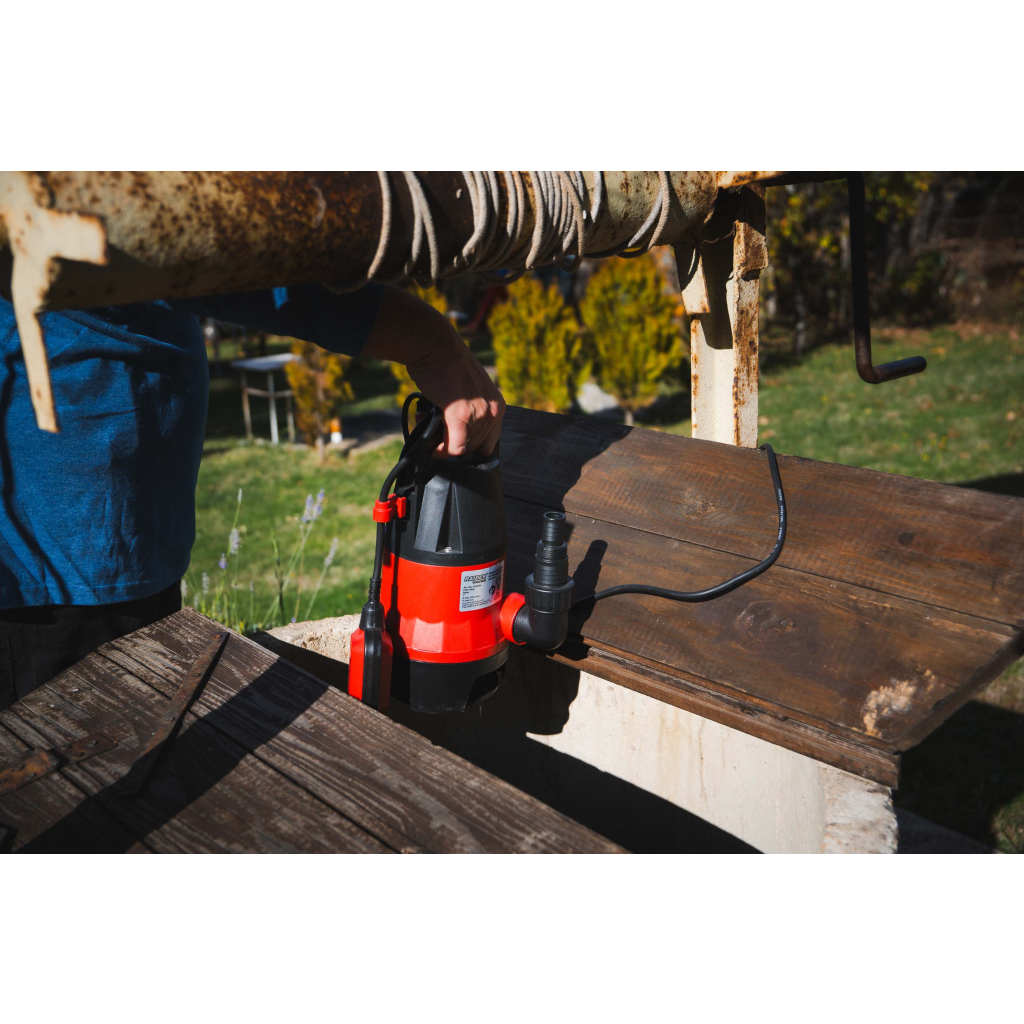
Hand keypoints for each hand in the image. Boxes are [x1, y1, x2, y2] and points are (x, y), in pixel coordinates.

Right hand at [406, 332, 503, 457]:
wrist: (434, 345)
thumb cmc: (445, 365)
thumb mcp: (468, 390)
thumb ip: (470, 412)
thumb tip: (454, 439)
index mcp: (498, 405)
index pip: (488, 443)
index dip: (468, 445)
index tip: (451, 438)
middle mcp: (493, 411)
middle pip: (475, 448)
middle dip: (452, 444)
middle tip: (434, 428)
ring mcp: (479, 414)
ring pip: (463, 450)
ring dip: (441, 443)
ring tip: (426, 421)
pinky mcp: (462, 416)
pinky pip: (455, 448)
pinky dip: (441, 452)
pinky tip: (431, 445)